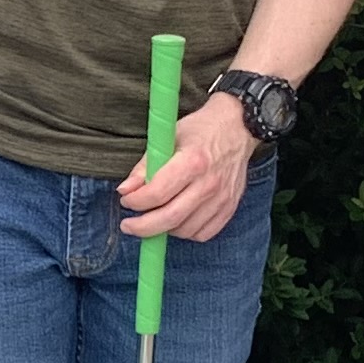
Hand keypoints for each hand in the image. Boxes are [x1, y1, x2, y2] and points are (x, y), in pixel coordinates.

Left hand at [117, 92, 256, 245]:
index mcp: (193, 161)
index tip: (126, 201)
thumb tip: (125, 190)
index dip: (136, 202)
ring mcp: (222, 198)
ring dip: (164, 229)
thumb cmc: (200, 131)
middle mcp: (209, 183)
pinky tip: (177, 220)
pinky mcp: (230, 208)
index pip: (158, 193)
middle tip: (129, 225)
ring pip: (185, 229)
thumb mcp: (168, 138)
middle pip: (171, 218)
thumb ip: (144, 166)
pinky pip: (203, 233)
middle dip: (143, 227)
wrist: (237, 129)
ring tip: (155, 217)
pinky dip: (186, 232)